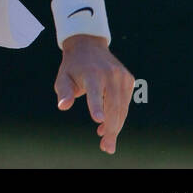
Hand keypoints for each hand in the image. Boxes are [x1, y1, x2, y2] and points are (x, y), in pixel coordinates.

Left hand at [53, 35, 133, 154]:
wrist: (88, 45)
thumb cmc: (73, 66)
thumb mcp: (63, 77)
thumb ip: (64, 92)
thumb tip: (63, 106)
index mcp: (91, 73)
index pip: (95, 92)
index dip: (96, 106)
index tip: (98, 120)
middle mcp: (110, 74)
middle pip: (113, 106)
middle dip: (110, 129)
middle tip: (106, 147)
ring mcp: (122, 76)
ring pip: (122, 108)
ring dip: (115, 127)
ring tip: (106, 142)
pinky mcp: (129, 80)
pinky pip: (125, 103)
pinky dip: (118, 117)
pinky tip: (107, 126)